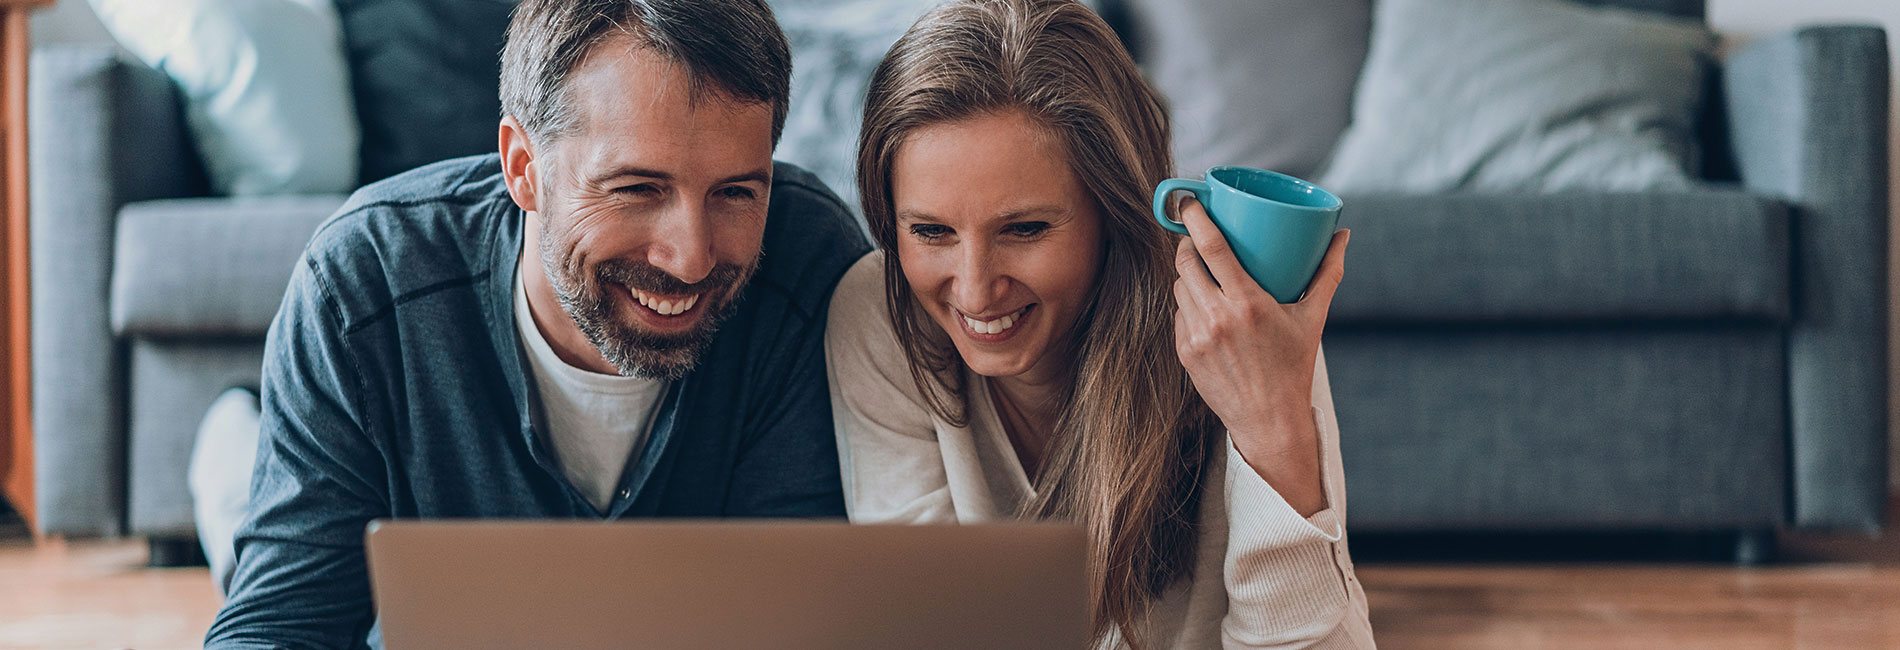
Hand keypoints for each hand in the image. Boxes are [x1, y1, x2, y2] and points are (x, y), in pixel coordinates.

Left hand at [1171, 198, 1347, 516]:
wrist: (1268, 420)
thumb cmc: (1294, 366)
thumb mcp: (1313, 319)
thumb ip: (1328, 274)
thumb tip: (1344, 236)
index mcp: (1248, 303)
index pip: (1212, 248)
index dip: (1196, 219)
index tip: (1190, 202)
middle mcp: (1217, 317)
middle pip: (1186, 262)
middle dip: (1187, 243)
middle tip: (1197, 236)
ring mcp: (1196, 336)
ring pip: (1179, 286)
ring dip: (1186, 273)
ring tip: (1202, 269)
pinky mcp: (1184, 352)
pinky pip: (1178, 313)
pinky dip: (1188, 304)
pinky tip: (1201, 303)